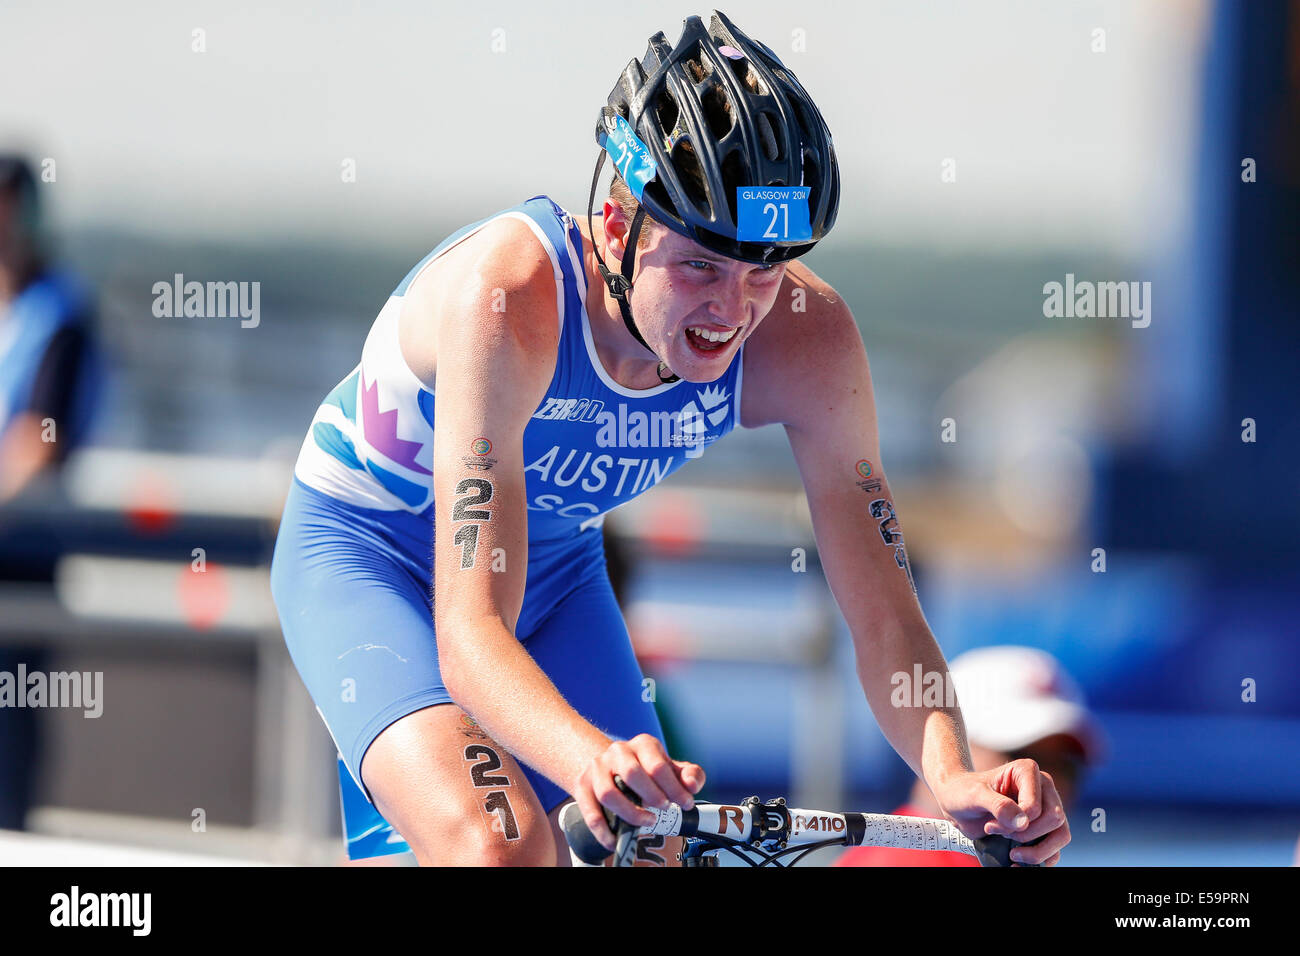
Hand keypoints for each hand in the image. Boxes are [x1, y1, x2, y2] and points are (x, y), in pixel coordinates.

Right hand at [571, 734, 705, 851]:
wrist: (609, 765)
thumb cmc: (646, 770)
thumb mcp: (670, 767)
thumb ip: (690, 774)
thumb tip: (692, 785)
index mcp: (643, 744)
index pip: (658, 765)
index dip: (674, 789)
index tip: (685, 804)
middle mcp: (618, 752)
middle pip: (632, 773)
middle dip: (652, 795)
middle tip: (665, 809)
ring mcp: (597, 768)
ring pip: (608, 793)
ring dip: (630, 812)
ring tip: (648, 822)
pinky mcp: (582, 786)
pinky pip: (589, 812)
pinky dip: (603, 831)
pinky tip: (615, 840)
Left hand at [930, 759, 1070, 865]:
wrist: (957, 803)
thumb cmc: (964, 792)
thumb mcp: (974, 795)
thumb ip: (998, 806)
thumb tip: (1024, 822)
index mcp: (1028, 771)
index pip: (1035, 806)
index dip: (1015, 823)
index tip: (991, 825)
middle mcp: (1043, 788)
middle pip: (1055, 819)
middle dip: (1025, 835)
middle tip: (999, 833)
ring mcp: (1046, 808)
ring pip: (1062, 835)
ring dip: (1037, 851)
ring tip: (1013, 853)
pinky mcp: (1044, 828)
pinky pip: (1056, 849)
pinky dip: (1041, 860)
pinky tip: (1018, 862)